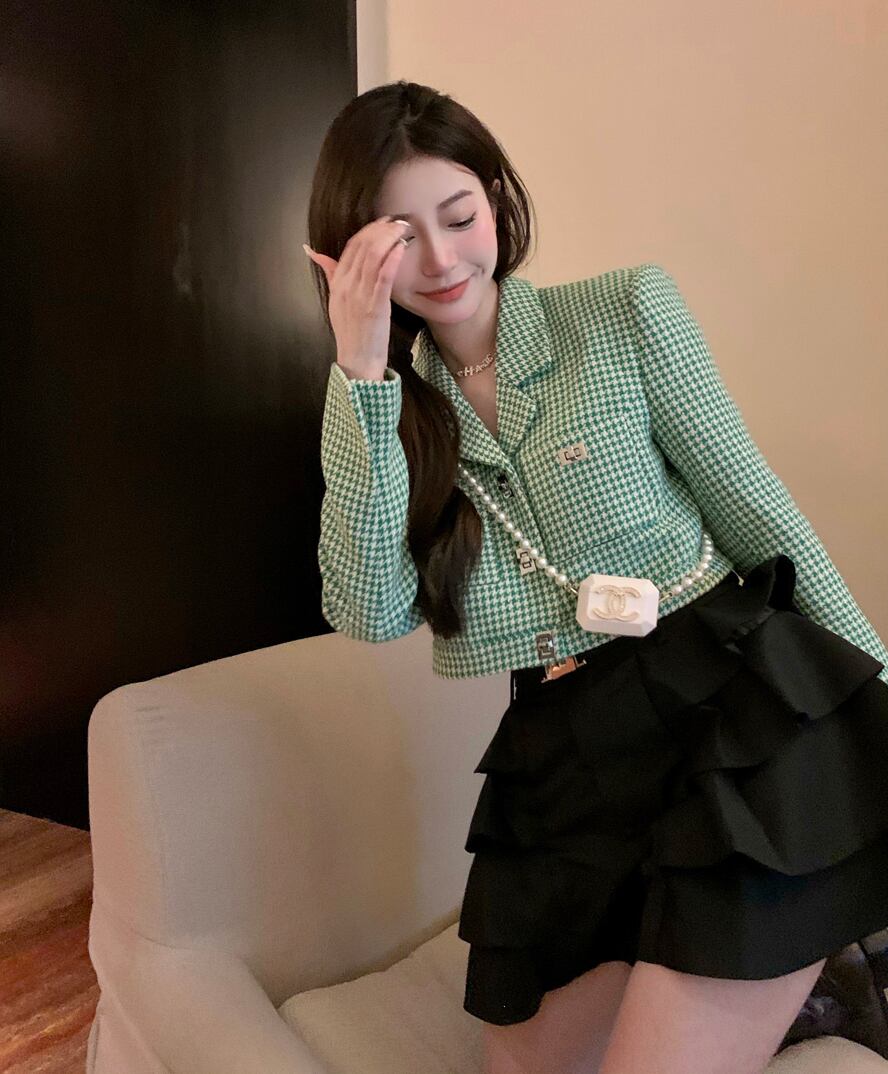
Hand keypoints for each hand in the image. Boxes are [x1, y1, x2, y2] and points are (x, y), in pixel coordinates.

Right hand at [304, 217, 409, 379]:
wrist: (357, 359)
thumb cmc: (350, 331)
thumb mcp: (335, 300)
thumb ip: (330, 273)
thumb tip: (313, 251)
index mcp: (338, 283)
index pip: (351, 247)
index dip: (367, 231)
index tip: (382, 222)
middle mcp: (346, 286)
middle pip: (362, 248)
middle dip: (381, 230)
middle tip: (397, 220)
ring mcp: (360, 296)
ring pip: (372, 258)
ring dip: (389, 239)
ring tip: (401, 229)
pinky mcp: (375, 306)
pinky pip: (383, 278)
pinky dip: (392, 259)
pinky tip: (400, 247)